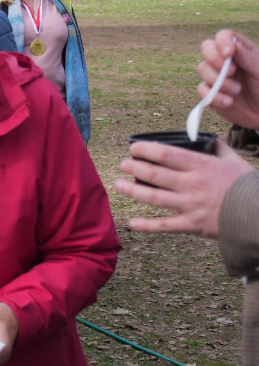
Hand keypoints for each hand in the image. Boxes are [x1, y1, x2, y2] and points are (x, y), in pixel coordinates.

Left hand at [114, 139, 252, 238]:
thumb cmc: (248, 186)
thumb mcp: (235, 161)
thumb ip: (218, 148)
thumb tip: (207, 139)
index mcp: (202, 166)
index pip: (166, 154)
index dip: (145, 150)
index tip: (134, 148)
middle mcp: (192, 184)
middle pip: (154, 174)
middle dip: (133, 168)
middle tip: (123, 165)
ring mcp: (190, 205)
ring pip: (153, 198)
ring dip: (133, 191)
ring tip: (119, 185)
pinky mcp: (192, 225)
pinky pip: (164, 226)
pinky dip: (146, 226)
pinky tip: (132, 223)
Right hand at [197, 30, 258, 128]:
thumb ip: (248, 58)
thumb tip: (234, 46)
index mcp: (239, 50)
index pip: (224, 36)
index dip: (222, 42)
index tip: (228, 54)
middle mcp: (224, 60)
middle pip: (206, 47)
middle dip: (215, 59)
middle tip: (230, 72)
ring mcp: (214, 75)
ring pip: (202, 69)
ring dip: (220, 81)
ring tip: (237, 90)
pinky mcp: (209, 91)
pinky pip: (201, 90)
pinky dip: (215, 96)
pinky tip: (229, 102)